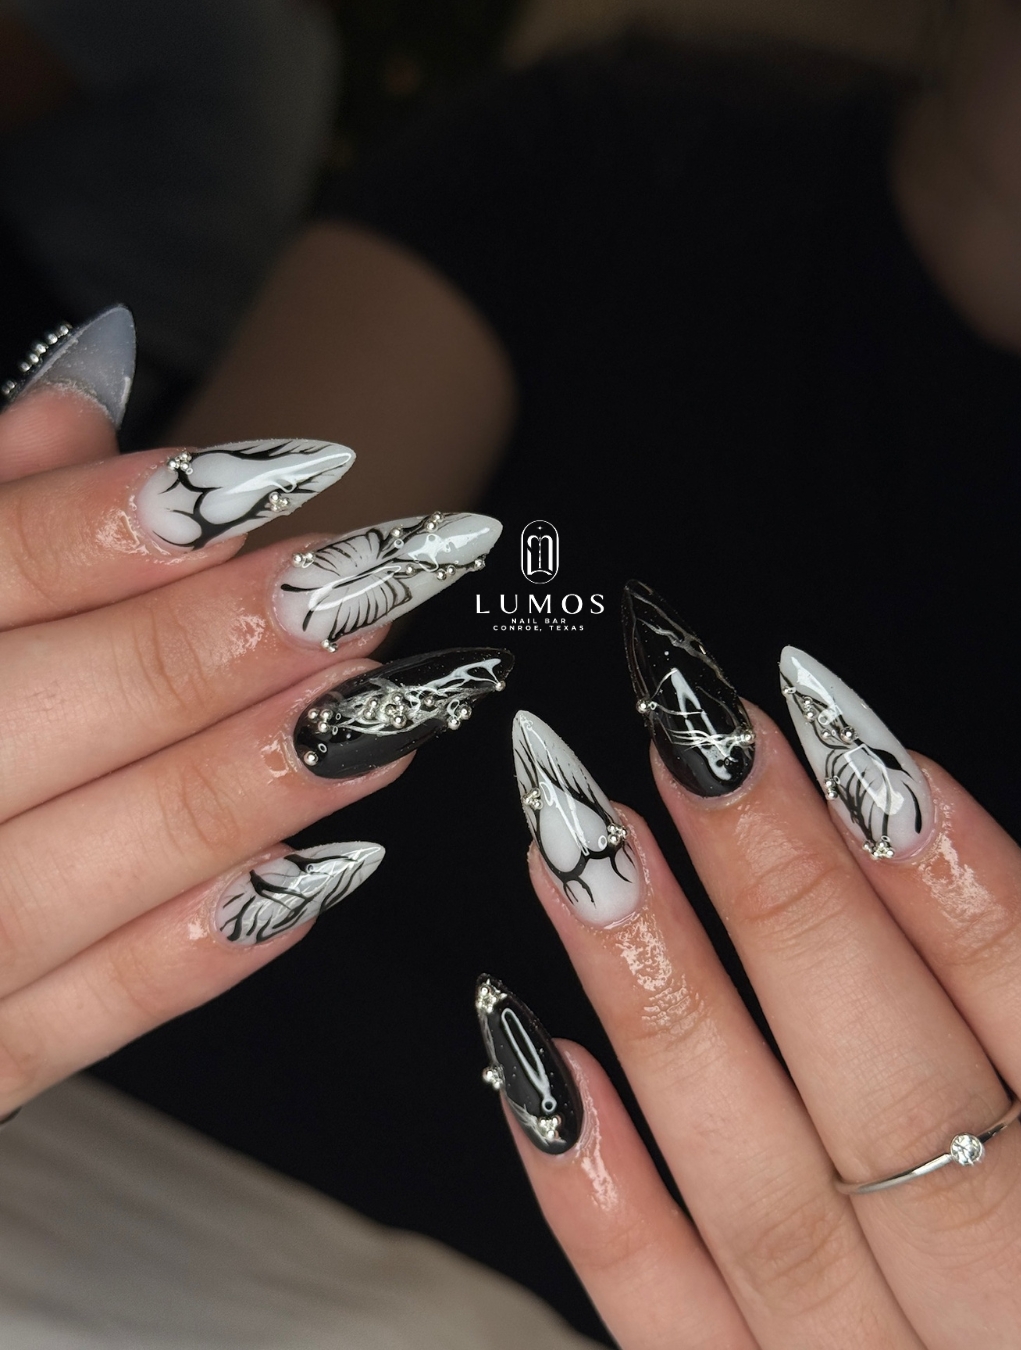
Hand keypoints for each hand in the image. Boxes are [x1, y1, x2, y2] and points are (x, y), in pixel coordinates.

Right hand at [0, 308, 506, 1120]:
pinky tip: (325, 870)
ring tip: (391, 709)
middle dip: (232, 640)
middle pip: (59, 703)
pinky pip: (81, 1018)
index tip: (301, 471)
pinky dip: (201, 949)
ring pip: (89, 861)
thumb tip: (87, 386)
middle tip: (382, 578)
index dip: (138, 519)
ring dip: (254, 780)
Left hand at [479, 581, 1020, 1346]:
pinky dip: (603, 1204)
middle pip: (903, 1101)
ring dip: (667, 1006)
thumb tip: (907, 824)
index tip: (844, 733)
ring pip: (770, 1201)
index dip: (963, 886)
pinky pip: (675, 1339)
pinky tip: (532, 1056)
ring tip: (580, 849)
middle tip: (689, 740)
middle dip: (789, 903)